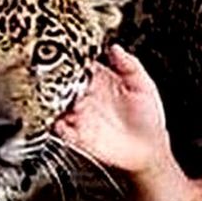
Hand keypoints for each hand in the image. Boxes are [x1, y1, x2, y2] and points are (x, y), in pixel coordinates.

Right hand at [54, 45, 169, 175]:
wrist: (149, 152)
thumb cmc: (148, 121)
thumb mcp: (144, 87)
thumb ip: (130, 65)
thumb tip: (115, 48)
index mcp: (101, 83)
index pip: (80, 66)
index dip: (73, 58)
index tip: (68, 51)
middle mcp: (87, 98)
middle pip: (63, 82)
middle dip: (57, 75)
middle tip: (56, 69)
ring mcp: (80, 116)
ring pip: (56, 102)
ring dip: (52, 96)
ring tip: (54, 89)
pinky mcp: (76, 135)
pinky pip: (57, 127)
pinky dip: (53, 120)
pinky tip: (58, 113)